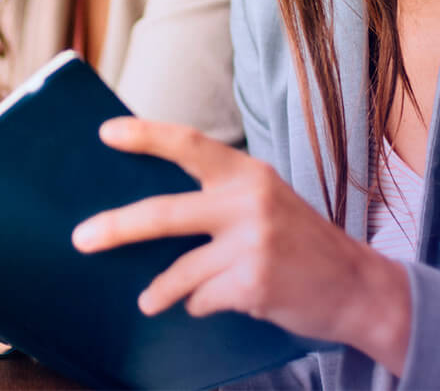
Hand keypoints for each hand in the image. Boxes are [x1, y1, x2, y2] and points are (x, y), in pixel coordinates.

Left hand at [70, 118, 411, 374]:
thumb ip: (217, 197)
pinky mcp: (254, 285)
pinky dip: (201, 305)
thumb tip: (146, 211)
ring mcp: (252, 245)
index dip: (145, 135)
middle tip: (81, 238)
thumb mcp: (264, 200)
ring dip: (159, 291)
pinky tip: (213, 304)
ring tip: (148, 300)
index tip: (106, 133)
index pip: (188, 144)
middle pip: (164, 214)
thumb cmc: (298, 241)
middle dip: (116, 227)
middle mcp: (249, 202)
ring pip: (180, 271)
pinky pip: (203, 298)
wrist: (358, 287)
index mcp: (247, 173)